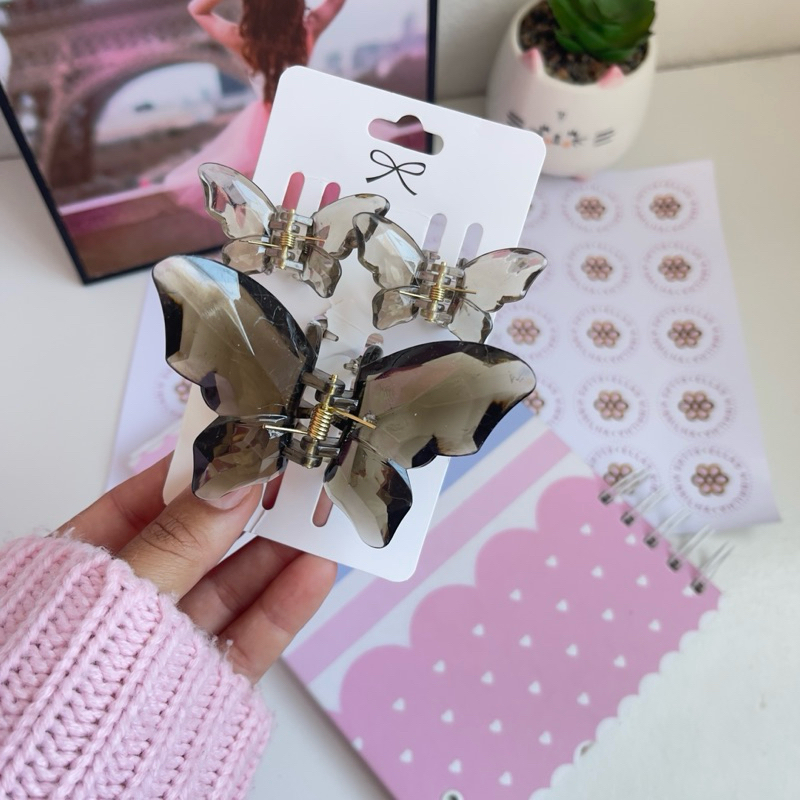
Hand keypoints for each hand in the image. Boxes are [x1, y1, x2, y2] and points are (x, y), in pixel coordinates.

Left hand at [59, 457, 335, 682]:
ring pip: (231, 588)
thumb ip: (178, 541)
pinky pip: (248, 637)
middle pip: (199, 543)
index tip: (242, 441)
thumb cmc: (51, 682)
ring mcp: (169, 642)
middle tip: (295, 472)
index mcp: (82, 570)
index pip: (142, 504)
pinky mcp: (204, 681)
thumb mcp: (115, 595)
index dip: (194, 470)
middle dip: (250, 507)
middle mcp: (128, 603)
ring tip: (320, 515)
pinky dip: (284, 605)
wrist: (55, 792)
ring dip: (279, 551)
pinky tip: (313, 572)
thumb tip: (232, 478)